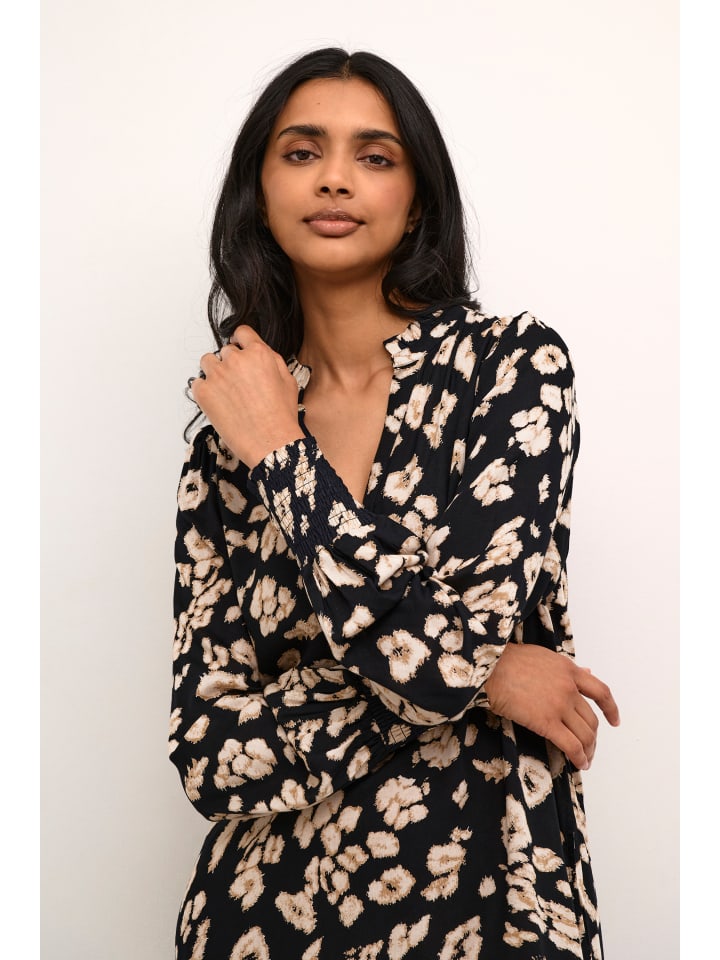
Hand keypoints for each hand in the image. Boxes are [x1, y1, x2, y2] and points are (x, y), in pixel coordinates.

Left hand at [191, 326, 304, 467]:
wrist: (270, 443)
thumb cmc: (281, 416)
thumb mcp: (288, 380)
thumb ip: (271, 360)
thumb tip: (259, 353)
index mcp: (258, 353)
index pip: (242, 333)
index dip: (241, 342)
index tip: (240, 350)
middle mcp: (236, 360)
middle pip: (225, 351)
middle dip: (231, 364)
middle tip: (238, 384)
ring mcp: (218, 375)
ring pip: (208, 362)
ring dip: (215, 372)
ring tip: (226, 392)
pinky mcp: (203, 392)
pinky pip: (197, 382)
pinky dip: (205, 390)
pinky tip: (218, 402)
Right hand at [483, 643, 619, 769]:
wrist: (490, 667)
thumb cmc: (508, 660)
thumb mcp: (543, 657)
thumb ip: (566, 668)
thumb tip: (587, 671)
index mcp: (569, 670)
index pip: (601, 691)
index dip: (611, 709)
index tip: (614, 721)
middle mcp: (569, 688)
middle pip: (591, 720)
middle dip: (594, 738)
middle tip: (589, 748)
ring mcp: (559, 705)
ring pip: (585, 735)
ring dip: (588, 751)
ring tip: (584, 760)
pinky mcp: (546, 722)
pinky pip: (571, 745)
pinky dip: (579, 757)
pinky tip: (578, 763)